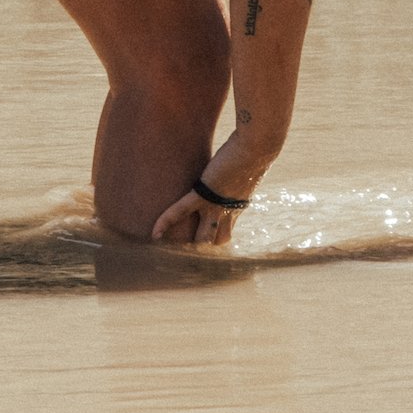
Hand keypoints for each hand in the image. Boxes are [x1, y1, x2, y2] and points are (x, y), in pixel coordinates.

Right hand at [150, 129, 269, 247]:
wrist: (257, 148)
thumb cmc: (255, 152)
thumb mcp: (247, 167)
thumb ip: (239, 171)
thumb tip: (236, 162)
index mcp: (236, 207)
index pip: (224, 235)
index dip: (213, 244)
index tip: (204, 250)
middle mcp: (227, 212)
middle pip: (213, 243)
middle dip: (201, 254)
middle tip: (186, 263)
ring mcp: (215, 205)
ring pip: (201, 236)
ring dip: (187, 245)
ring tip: (169, 254)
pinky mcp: (204, 193)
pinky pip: (181, 211)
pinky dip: (167, 222)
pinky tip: (155, 233)